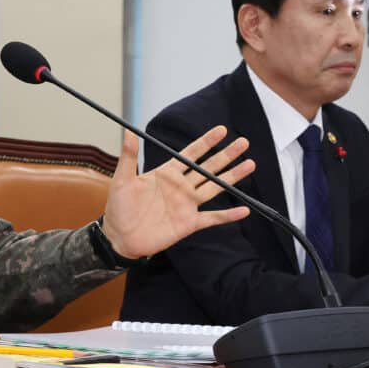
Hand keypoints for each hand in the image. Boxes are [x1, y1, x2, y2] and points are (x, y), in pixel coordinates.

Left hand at [101, 126, 254, 259]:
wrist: (119, 237)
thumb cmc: (118, 207)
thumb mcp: (122, 179)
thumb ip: (129, 157)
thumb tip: (127, 131)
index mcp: (167, 173)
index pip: (191, 153)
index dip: (206, 142)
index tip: (222, 130)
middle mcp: (181, 187)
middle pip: (208, 168)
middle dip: (226, 155)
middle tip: (243, 142)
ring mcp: (187, 205)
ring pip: (214, 187)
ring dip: (232, 177)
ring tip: (250, 165)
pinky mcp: (189, 223)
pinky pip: (212, 218)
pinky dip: (228, 215)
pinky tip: (244, 209)